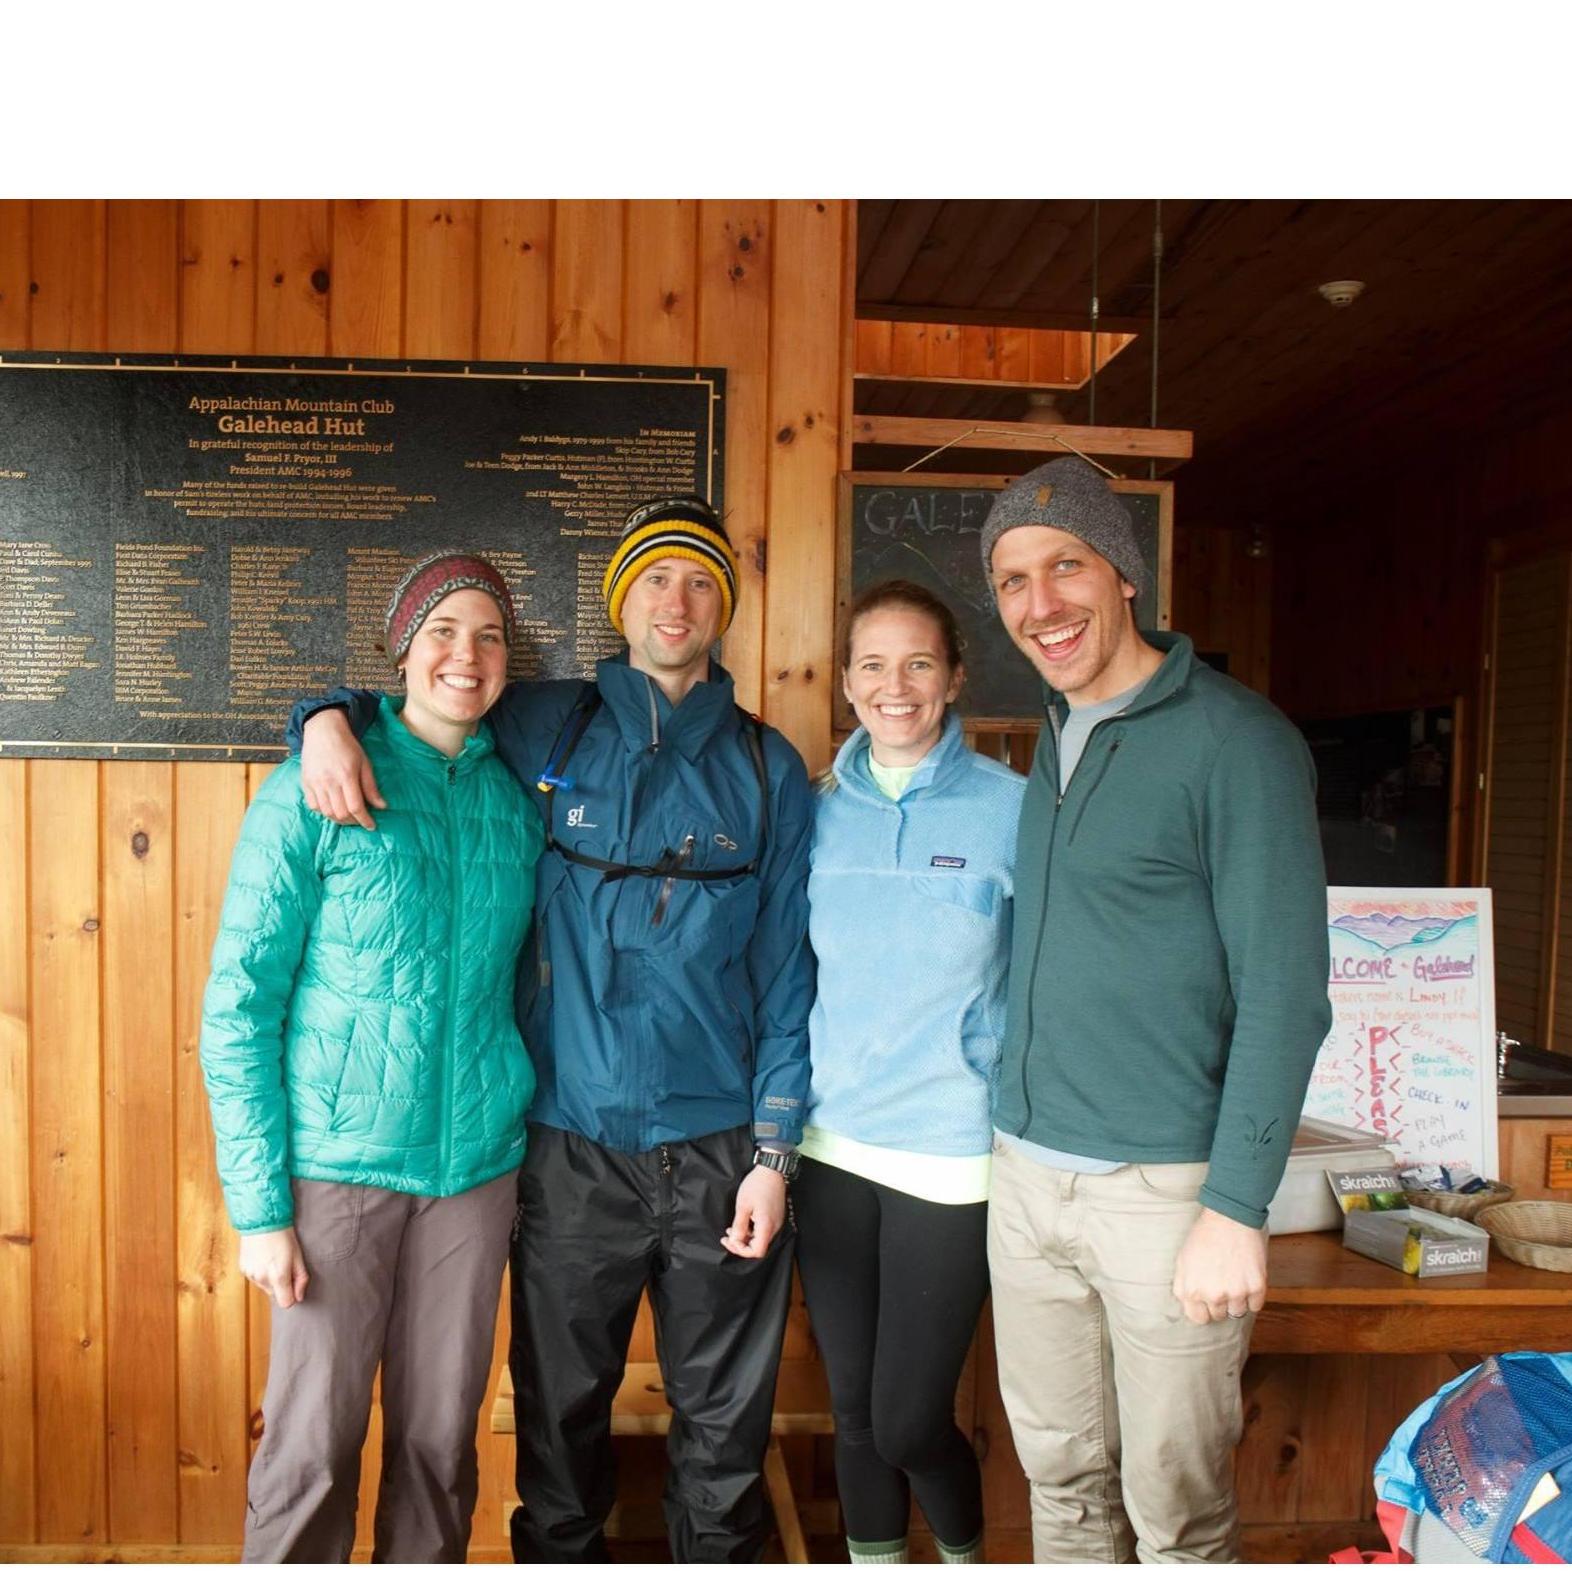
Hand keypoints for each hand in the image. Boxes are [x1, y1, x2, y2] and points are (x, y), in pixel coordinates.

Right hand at [239, 1227, 309, 1308]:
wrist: (262, 1220)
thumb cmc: (284, 1236)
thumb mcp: (298, 1256)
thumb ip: (301, 1279)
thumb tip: (300, 1297)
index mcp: (279, 1276)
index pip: (286, 1303)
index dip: (292, 1296)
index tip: (294, 1284)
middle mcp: (262, 1279)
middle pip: (275, 1295)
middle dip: (282, 1286)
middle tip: (285, 1266)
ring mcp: (251, 1275)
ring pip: (265, 1287)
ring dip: (271, 1280)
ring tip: (274, 1260)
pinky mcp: (243, 1270)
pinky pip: (256, 1279)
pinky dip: (261, 1273)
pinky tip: (264, 1258)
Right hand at [301, 708, 384, 828]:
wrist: (323, 731)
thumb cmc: (347, 746)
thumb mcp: (364, 763)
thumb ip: (371, 786)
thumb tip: (382, 806)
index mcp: (347, 776)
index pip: (356, 807)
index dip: (365, 820)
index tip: (371, 826)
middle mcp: (329, 782)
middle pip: (341, 813)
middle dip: (353, 821)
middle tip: (360, 819)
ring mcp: (315, 783)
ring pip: (327, 812)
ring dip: (339, 819)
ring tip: (348, 817)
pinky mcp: (306, 783)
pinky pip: (314, 806)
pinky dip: (324, 812)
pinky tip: (333, 808)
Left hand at [721, 1165, 785, 1258]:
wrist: (771, 1170)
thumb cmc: (757, 1185)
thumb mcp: (743, 1206)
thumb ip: (739, 1226)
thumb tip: (735, 1240)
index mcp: (767, 1226)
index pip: (756, 1251)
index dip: (741, 1250)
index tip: (729, 1241)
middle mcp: (775, 1227)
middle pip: (758, 1247)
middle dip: (741, 1244)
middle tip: (727, 1237)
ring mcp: (777, 1222)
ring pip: (760, 1239)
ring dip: (745, 1237)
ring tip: (732, 1229)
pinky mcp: (776, 1216)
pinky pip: (764, 1230)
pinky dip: (752, 1231)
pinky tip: (743, 1222)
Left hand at [1171, 1207, 1266, 1325]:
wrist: (1230, 1218)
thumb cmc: (1204, 1236)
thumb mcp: (1182, 1261)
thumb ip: (1183, 1287)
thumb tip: (1189, 1306)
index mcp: (1192, 1291)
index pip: (1198, 1319)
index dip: (1203, 1309)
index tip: (1207, 1300)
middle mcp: (1214, 1296)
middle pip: (1219, 1315)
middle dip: (1219, 1302)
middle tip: (1221, 1281)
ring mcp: (1237, 1293)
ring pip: (1238, 1312)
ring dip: (1236, 1300)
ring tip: (1234, 1278)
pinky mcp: (1257, 1287)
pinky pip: (1255, 1305)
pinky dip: (1252, 1295)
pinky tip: (1246, 1277)